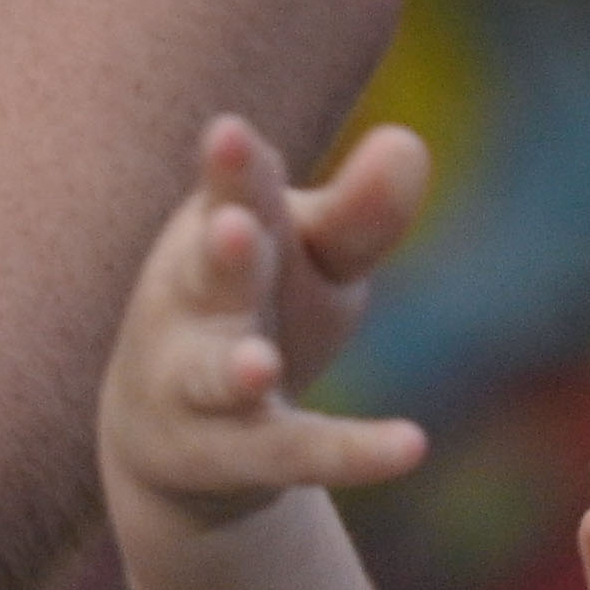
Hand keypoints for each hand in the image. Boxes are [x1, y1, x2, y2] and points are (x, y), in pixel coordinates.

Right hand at [99, 114, 428, 554]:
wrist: (180, 437)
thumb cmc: (259, 311)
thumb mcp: (312, 258)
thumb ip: (357, 214)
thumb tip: (410, 144)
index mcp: (223, 231)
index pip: (232, 191)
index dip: (233, 168)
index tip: (230, 135)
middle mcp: (197, 302)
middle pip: (208, 274)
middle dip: (222, 253)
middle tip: (234, 227)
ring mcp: (200, 382)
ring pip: (216, 378)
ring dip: (236, 370)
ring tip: (261, 365)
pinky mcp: (229, 454)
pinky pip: (290, 453)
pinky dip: (348, 453)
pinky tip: (409, 446)